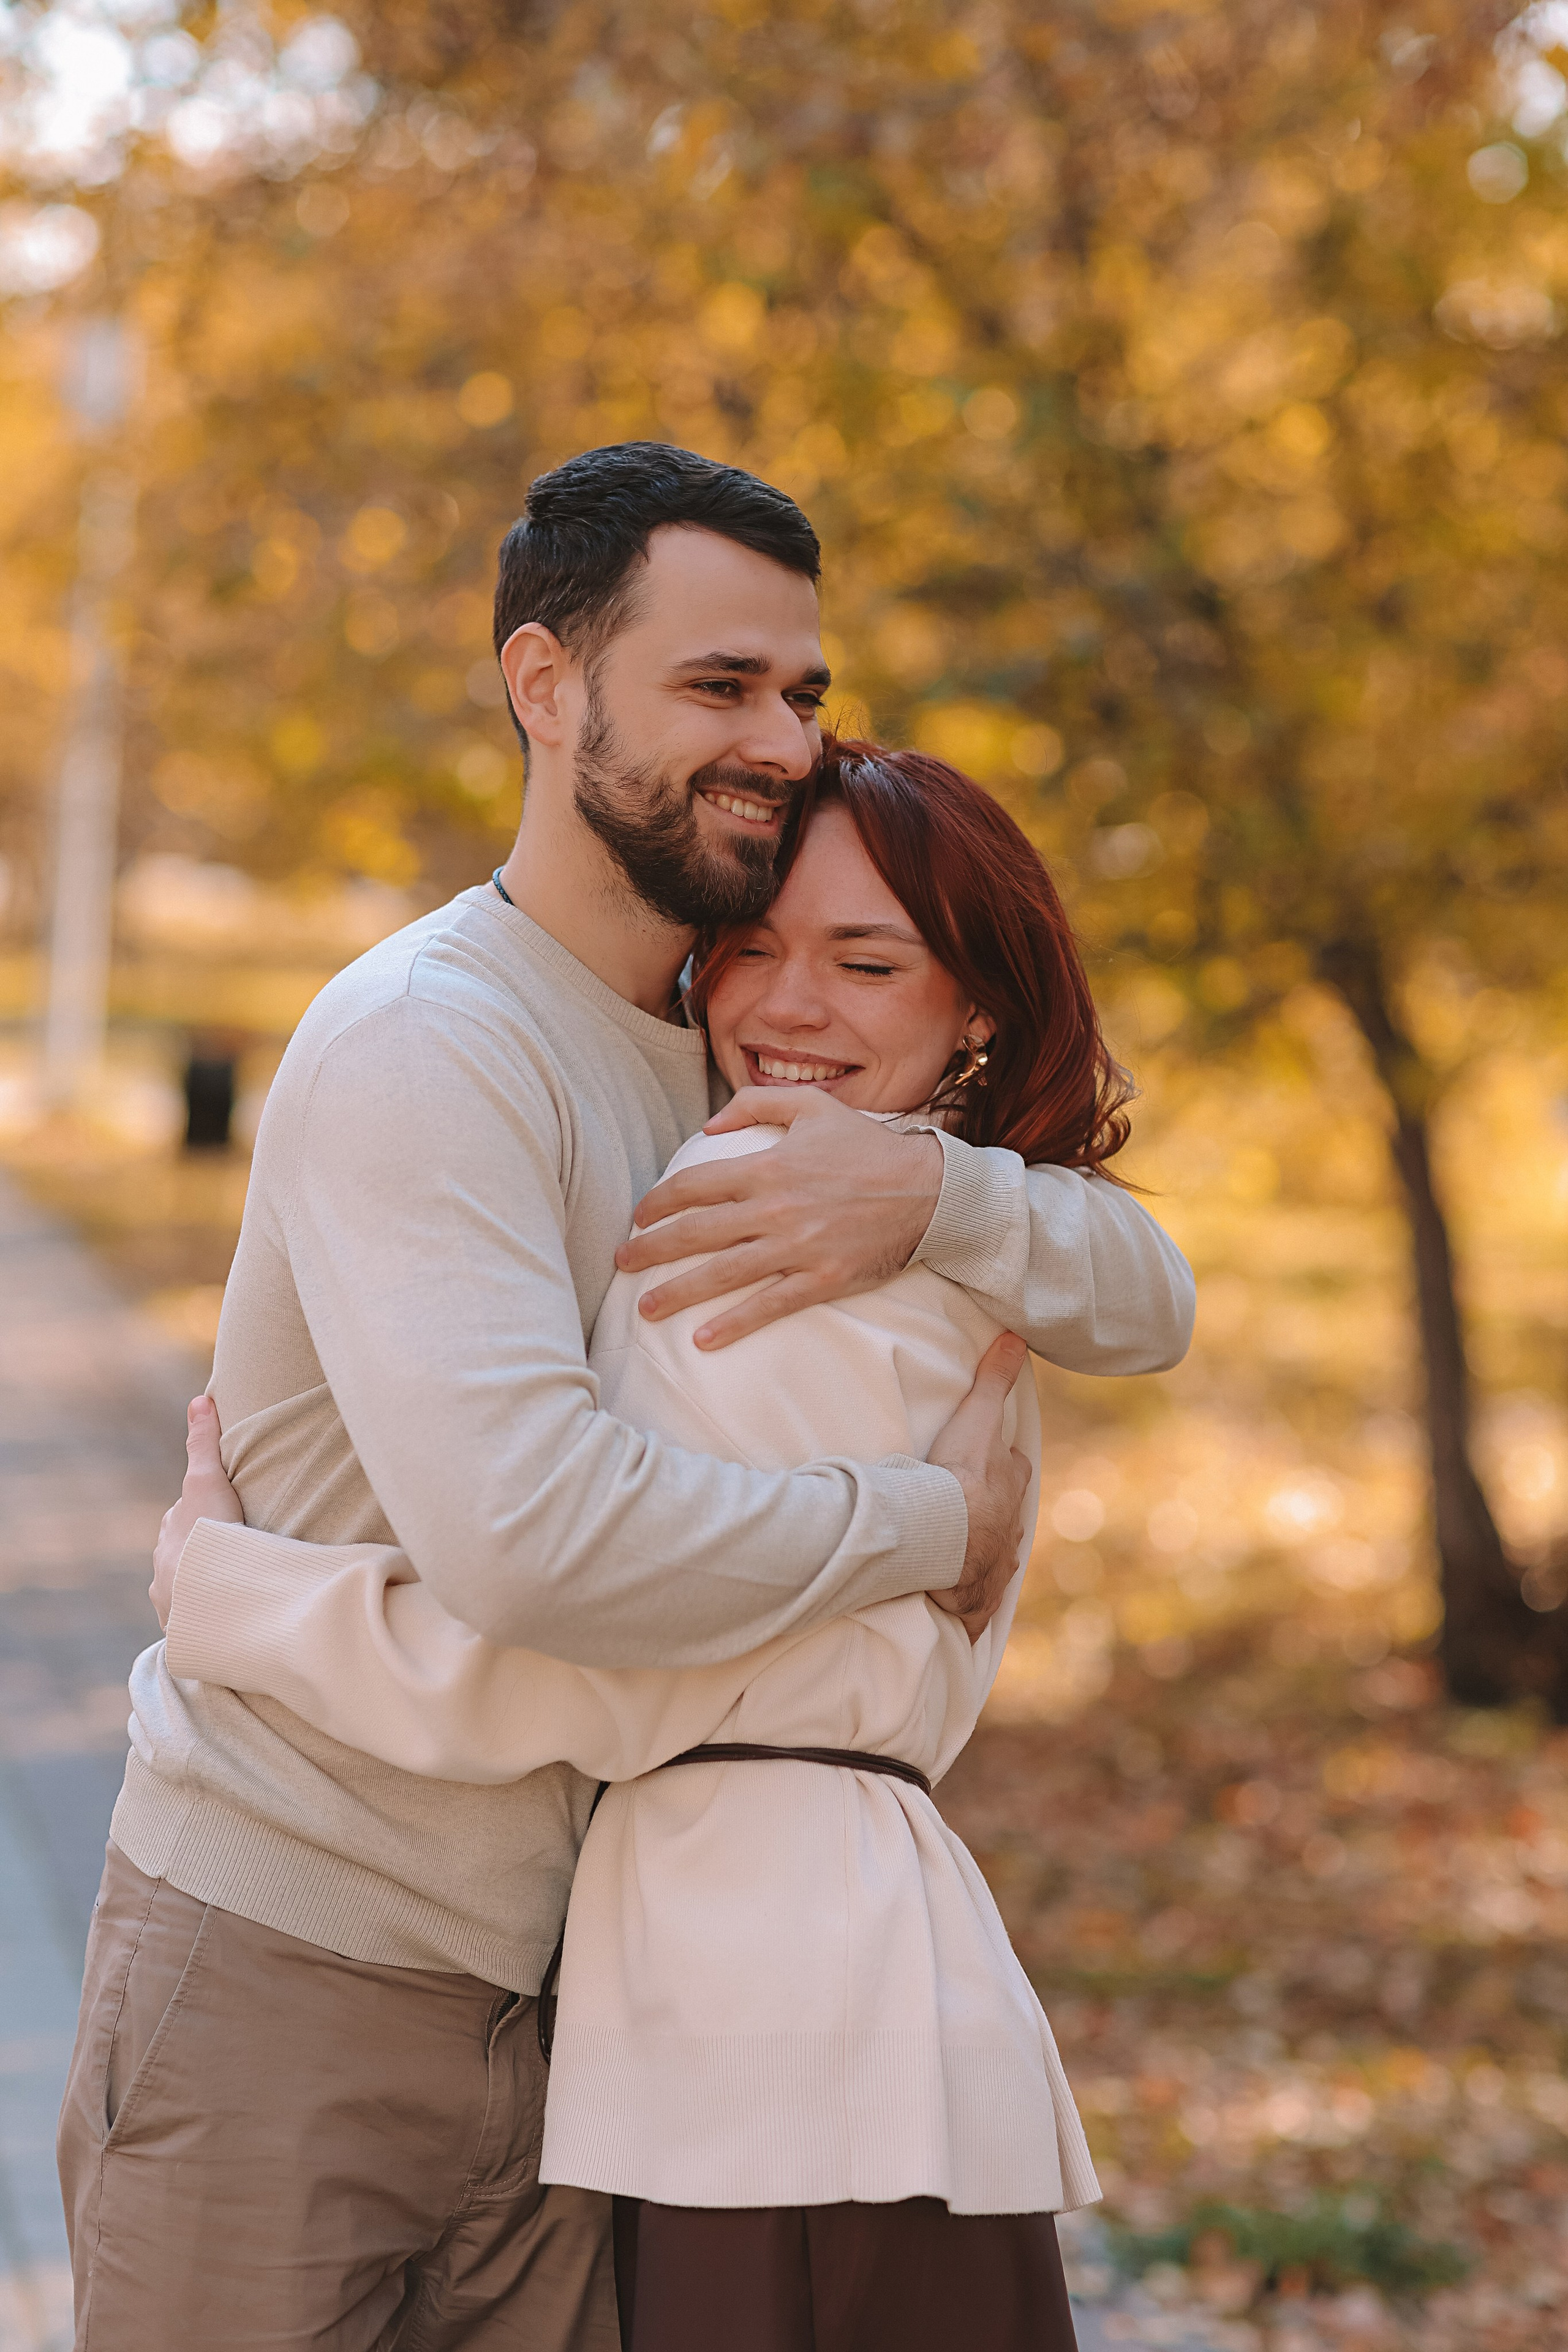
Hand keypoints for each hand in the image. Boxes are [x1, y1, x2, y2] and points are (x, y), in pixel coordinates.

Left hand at [150, 1396, 242, 1629]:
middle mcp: (164, 1567)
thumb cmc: (207, 1535)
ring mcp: (172, 1601)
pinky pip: (196, 1619)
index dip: (202, 1511)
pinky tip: (227, 1617)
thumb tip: (199, 1398)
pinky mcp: (185, 1630)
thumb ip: (204, 1444)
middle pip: (184, 1552)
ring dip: (205, 1585)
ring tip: (235, 1586)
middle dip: (202, 1551)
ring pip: (188, 1586)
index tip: (223, 1512)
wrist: (203, 1594)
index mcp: (170, 1534)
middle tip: (234, 1549)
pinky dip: (209, 1614)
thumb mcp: (208, 1481)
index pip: (183, 1517)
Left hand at [616, 1087, 943, 1348]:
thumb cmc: (870, 1146)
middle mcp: (774, 1209)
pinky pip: (769, 1305)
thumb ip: (757, 1104)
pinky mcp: (822, 1279)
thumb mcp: (814, 1106)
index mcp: (767, 1167)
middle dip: (651, 1250)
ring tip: (646, 1308)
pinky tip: (703, 1339)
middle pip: (696, 1232)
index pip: (694, 1185)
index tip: (639, 1216)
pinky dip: (734, 1324)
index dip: (658, 1202)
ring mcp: (797, 1248)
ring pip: (723, 1274)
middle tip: (622, 1263)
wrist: (929, 1191)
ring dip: (679, 1292)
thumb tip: (711, 1121)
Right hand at [926, 1333, 1031, 1641]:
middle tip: (973, 1512)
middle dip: (995, 1514)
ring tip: (961, 1558)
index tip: (991, 1462)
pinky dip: (967, 1611)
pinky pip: (974, 1608)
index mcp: (1010, 1486)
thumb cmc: (959, 1477)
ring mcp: (996, 1566)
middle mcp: (1011, 1527)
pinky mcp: (976, 1601)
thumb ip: (993, 1378)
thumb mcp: (976, 1417)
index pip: (1013, 1469)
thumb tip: (1017, 1336)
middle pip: (1008, 1516)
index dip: (1004, 1464)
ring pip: (995, 1561)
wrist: (946, 1538)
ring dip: (981, 1559)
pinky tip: (960, 1617)